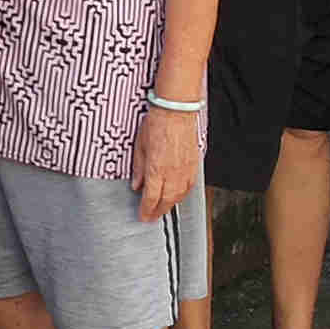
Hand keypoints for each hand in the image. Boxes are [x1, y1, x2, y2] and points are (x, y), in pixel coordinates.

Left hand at [132, 102, 200, 223]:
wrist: (177, 110)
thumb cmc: (157, 123)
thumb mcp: (140, 146)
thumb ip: (139, 168)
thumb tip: (136, 185)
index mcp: (156, 169)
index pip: (150, 197)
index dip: (146, 210)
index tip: (142, 216)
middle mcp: (172, 173)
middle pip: (165, 201)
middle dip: (157, 211)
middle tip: (151, 217)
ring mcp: (185, 170)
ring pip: (178, 196)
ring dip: (170, 205)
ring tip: (163, 210)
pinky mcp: (193, 165)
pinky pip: (189, 186)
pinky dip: (182, 195)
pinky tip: (177, 196)